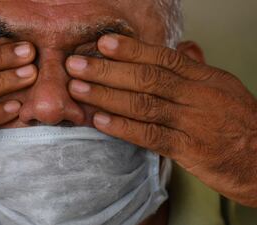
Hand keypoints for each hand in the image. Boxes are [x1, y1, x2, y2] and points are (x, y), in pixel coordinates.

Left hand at [66, 34, 256, 206]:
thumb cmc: (239, 122)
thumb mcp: (221, 88)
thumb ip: (195, 70)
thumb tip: (180, 48)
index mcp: (204, 78)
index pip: (163, 58)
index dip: (131, 50)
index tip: (103, 44)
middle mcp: (197, 96)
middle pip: (147, 78)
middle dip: (107, 70)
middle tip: (76, 65)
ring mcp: (192, 122)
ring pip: (144, 104)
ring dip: (107, 96)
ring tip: (79, 89)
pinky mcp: (189, 150)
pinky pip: (151, 136)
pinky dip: (123, 128)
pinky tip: (100, 121)